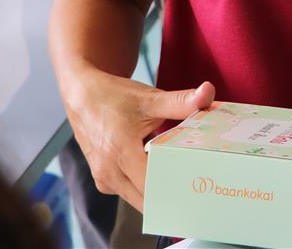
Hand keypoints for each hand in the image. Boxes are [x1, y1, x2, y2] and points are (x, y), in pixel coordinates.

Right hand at [60, 69, 215, 209]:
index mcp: (120, 152)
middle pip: (146, 199)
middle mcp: (109, 171)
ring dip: (156, 191)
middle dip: (170, 196)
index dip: (175, 189)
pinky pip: (128, 191)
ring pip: (137, 197)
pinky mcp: (102, 179)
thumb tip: (208, 92)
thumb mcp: (150, 98)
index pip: (152, 186)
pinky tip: (161, 173)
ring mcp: (103, 178)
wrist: (82, 96)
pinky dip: (144, 186)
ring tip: (182, 182)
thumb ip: (181, 101)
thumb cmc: (115, 97)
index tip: (197, 189)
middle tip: (196, 191)